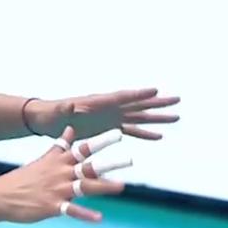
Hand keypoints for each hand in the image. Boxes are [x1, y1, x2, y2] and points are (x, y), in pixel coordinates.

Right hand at [0, 126, 131, 224]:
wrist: (1, 195)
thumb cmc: (24, 178)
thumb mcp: (43, 158)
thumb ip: (60, 146)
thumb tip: (71, 128)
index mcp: (59, 160)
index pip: (83, 148)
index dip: (101, 141)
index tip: (118, 133)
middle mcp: (61, 173)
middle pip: (89, 166)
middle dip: (110, 162)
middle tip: (130, 159)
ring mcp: (57, 189)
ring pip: (85, 186)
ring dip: (104, 186)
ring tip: (122, 186)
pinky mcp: (52, 206)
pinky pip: (71, 210)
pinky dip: (85, 214)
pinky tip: (99, 218)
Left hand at [27, 89, 179, 140]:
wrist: (49, 120)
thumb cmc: (53, 113)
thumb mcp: (60, 111)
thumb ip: (68, 108)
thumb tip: (73, 105)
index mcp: (100, 102)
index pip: (123, 97)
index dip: (138, 94)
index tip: (156, 91)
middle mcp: (110, 107)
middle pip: (138, 104)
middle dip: (158, 103)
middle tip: (178, 100)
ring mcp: (112, 117)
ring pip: (139, 117)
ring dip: (157, 119)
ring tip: (177, 117)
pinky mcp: (110, 128)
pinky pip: (131, 131)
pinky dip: (145, 134)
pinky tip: (159, 137)